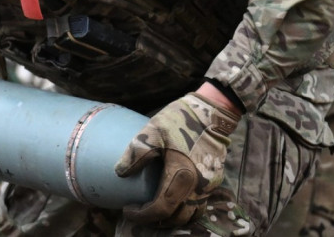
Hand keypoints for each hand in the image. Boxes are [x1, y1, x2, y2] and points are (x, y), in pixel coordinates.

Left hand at [115, 91, 239, 226]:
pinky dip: (185, 210)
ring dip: (171, 218)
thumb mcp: (153, 131)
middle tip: (138, 212)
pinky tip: (173, 201)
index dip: (142, 215)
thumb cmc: (180, 120)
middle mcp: (197, 187)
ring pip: (190, 215)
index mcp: (181, 176)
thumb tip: (120, 173)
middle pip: (175, 218)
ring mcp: (207, 186)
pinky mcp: (213, 181)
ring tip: (154, 211)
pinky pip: (199, 205)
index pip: (160, 208)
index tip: (127, 210)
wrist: (212, 113)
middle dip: (155, 220)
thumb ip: (136, 153)